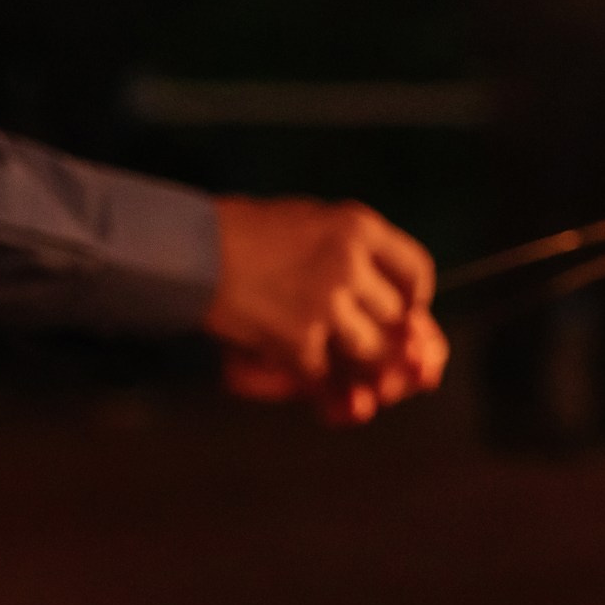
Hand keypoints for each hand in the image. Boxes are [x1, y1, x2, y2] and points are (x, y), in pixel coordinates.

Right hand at [202, 198, 443, 424]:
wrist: (187, 249)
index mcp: (359, 227)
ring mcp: (326, 303)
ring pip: (372, 351)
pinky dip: (321, 384)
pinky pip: (326, 374)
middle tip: (376, 348)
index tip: (403, 309)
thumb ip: (353, 251)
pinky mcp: (297, 339)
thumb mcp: (311, 220)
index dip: (414, 297)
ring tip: (348, 367)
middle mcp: (351, 264)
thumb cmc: (244, 232)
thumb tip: (394, 297)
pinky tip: (308, 376)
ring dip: (361, 365)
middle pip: (399, 316)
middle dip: (390, 336)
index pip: (416, 270)